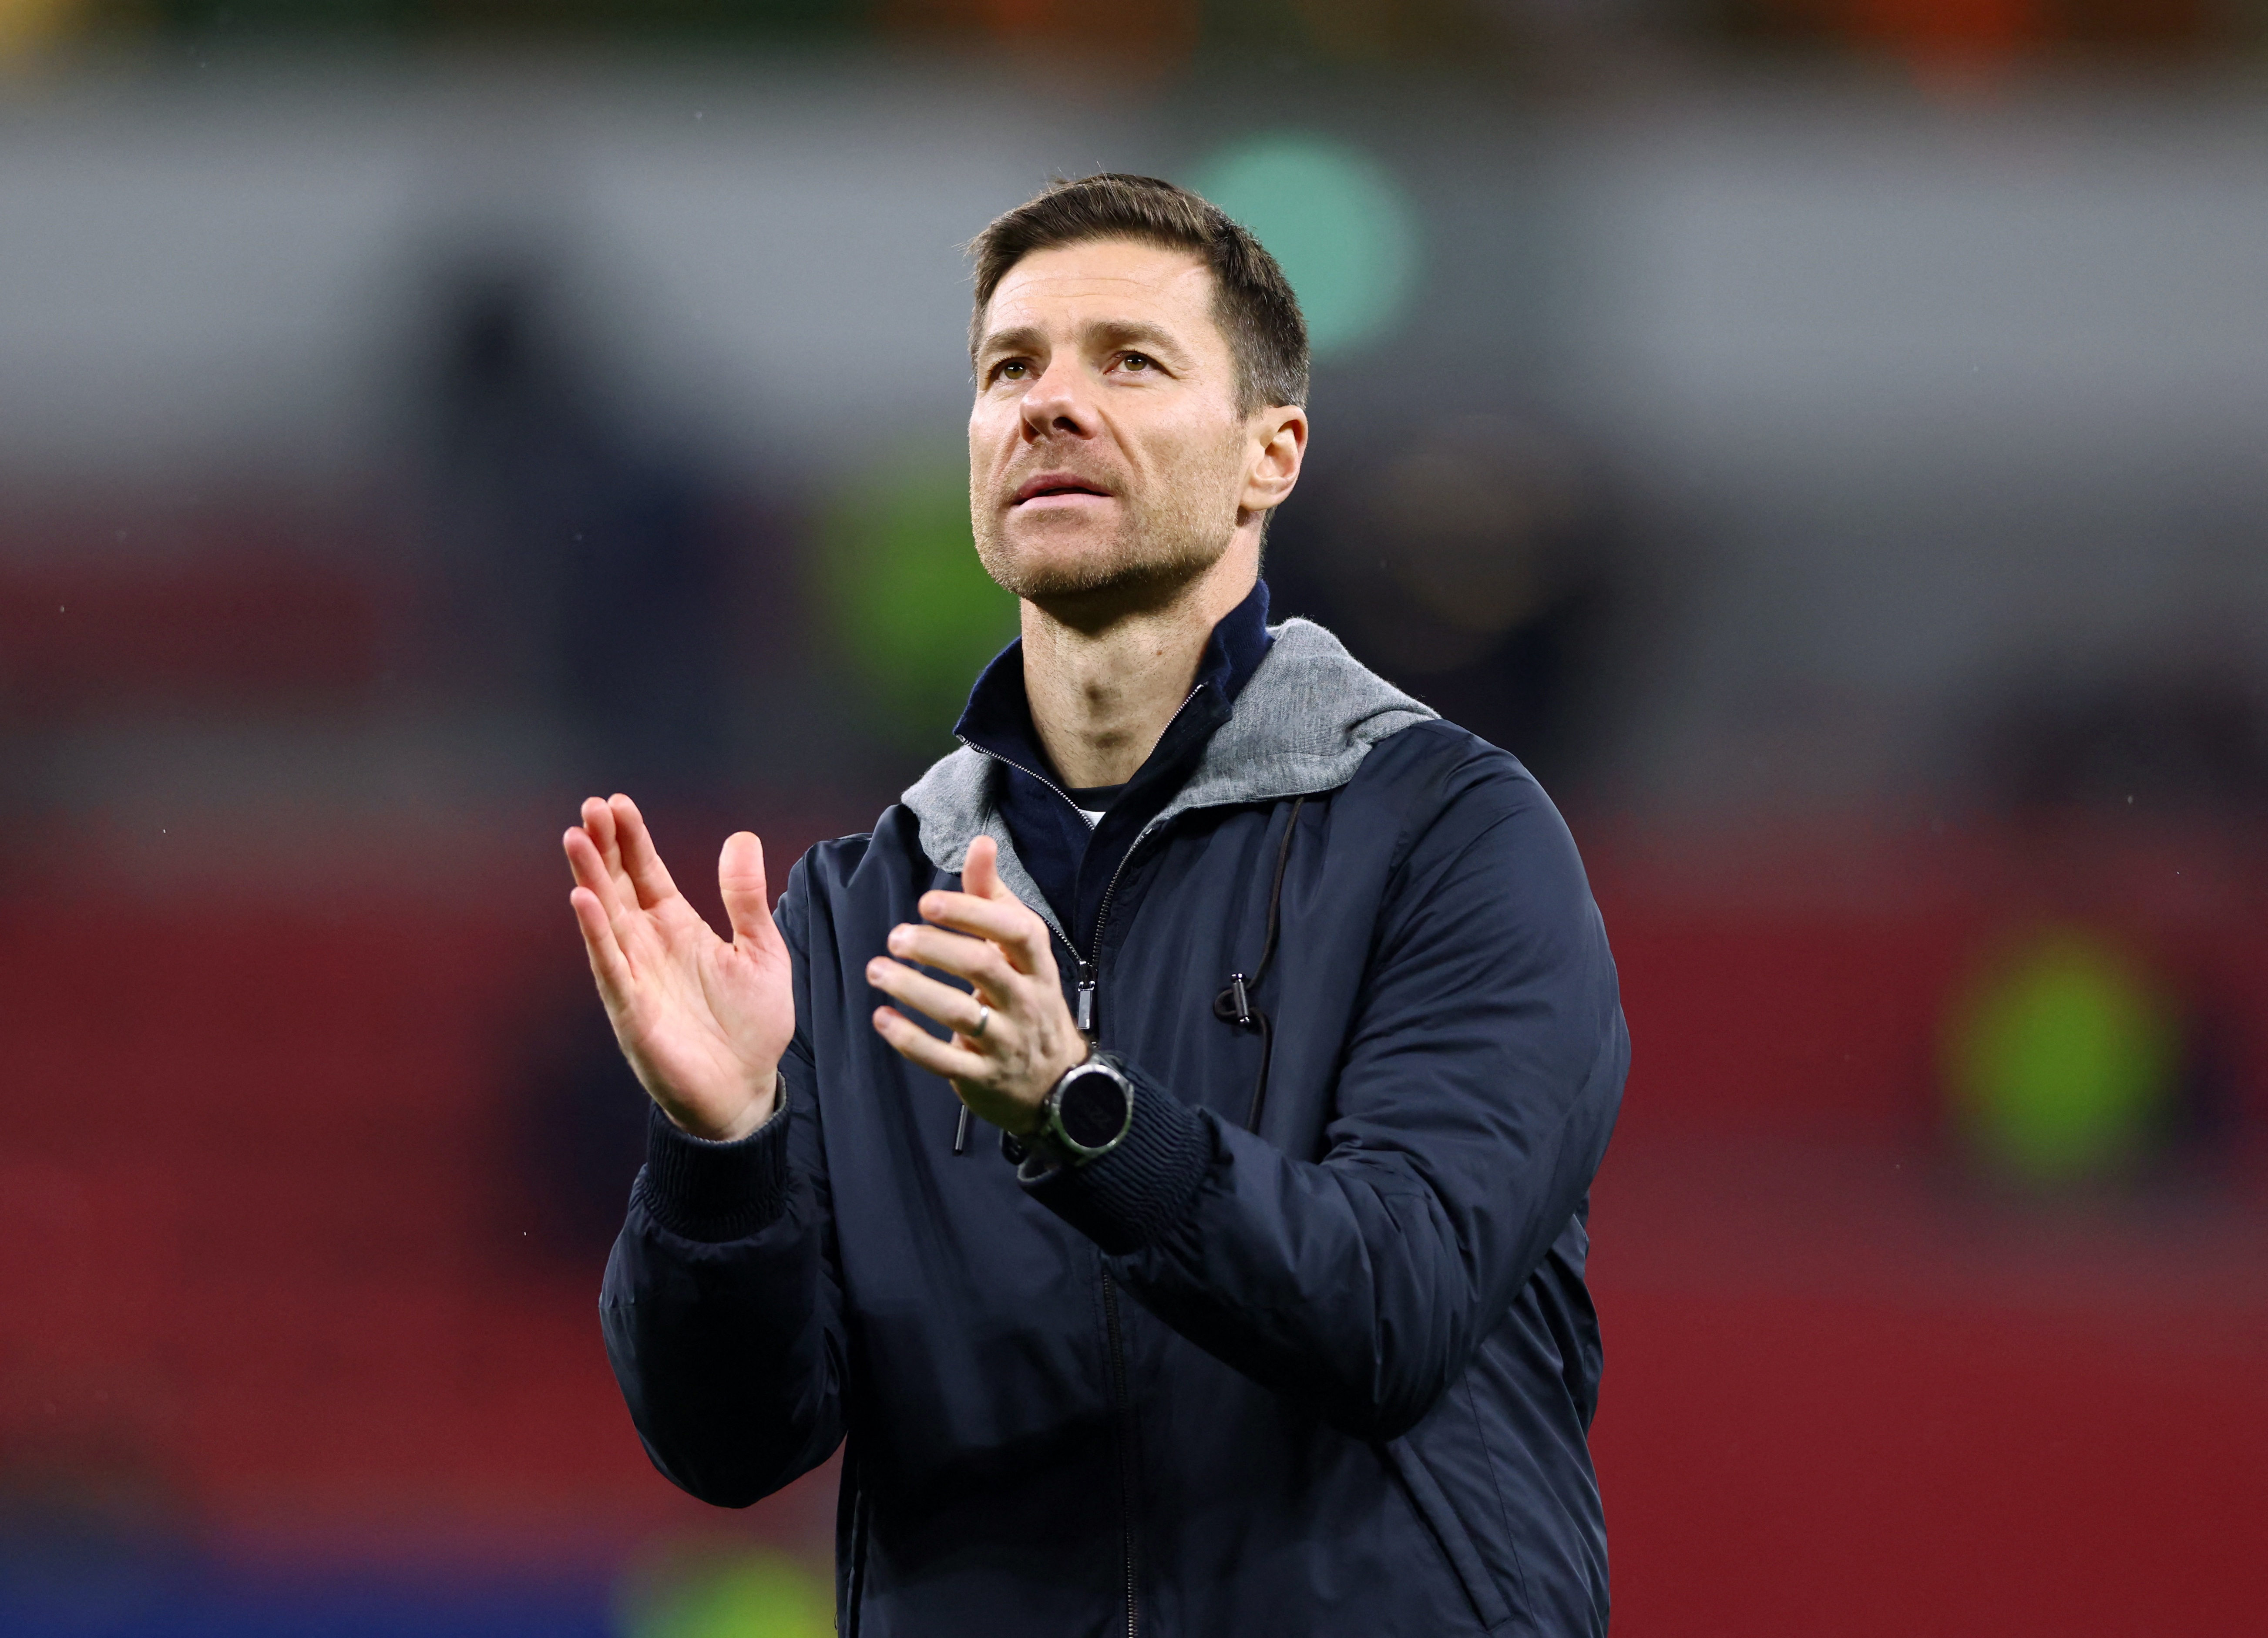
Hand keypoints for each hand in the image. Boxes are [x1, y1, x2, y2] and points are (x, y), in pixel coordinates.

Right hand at [563, 794, 794, 1142]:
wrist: (745, 1090)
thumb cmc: (751, 1025)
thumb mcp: (763, 951)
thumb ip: (746, 899)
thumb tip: (742, 838)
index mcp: (678, 928)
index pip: (647, 873)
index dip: (632, 839)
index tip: (617, 803)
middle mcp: (649, 947)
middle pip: (619, 886)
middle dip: (603, 847)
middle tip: (590, 807)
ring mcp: (636, 977)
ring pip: (606, 918)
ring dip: (590, 879)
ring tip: (575, 838)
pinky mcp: (632, 1010)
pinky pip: (609, 966)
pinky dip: (595, 934)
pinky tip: (582, 901)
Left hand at [868, 835, 1087, 1136]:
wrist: (1054, 1081)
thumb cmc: (1027, 997)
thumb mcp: (1020, 950)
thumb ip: (993, 897)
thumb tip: (981, 842)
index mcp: (1037, 964)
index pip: (1015, 930)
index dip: (971, 913)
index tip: (926, 902)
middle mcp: (1027, 1001)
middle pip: (984, 967)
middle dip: (935, 948)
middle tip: (895, 937)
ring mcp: (1006, 1042)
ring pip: (959, 1015)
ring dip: (913, 990)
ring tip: (876, 970)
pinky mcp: (982, 1077)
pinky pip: (943, 1060)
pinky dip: (909, 1039)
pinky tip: (881, 1017)